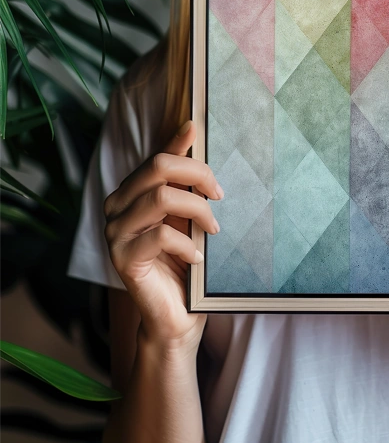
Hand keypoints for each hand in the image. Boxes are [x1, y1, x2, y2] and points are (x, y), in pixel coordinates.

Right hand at [103, 120, 222, 349]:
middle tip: (220, 195)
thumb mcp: (188, 215)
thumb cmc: (186, 260)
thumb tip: (191, 129)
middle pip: (158, 168)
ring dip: (198, 210)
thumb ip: (185, 180)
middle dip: (198, 174)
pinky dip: (188, 244)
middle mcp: (116, 207)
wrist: (177, 313)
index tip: (198, 128)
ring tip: (213, 229)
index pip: (157, 157)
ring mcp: (114, 232)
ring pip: (162, 197)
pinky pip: (162, 235)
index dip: (179, 143)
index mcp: (131, 192)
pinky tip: (197, 257)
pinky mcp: (121, 258)